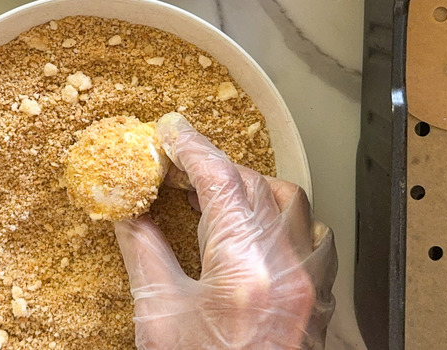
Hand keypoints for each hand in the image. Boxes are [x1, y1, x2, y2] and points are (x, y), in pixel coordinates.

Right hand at [114, 113, 337, 349]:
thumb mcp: (159, 318)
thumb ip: (144, 253)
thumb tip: (127, 212)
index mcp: (245, 267)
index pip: (221, 180)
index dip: (191, 146)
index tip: (169, 130)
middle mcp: (288, 267)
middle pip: (255, 185)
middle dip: (212, 168)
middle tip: (174, 169)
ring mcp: (311, 283)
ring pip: (291, 204)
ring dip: (250, 188)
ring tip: (213, 195)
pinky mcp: (319, 299)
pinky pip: (313, 236)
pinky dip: (284, 218)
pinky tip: (261, 229)